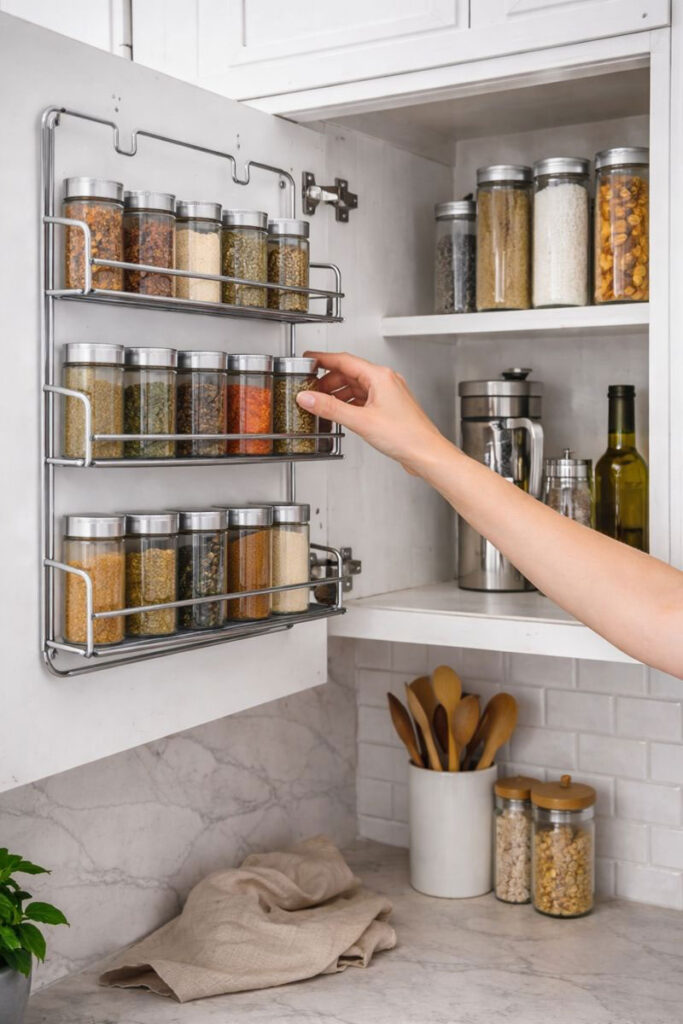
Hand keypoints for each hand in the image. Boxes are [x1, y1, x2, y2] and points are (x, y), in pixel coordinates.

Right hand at [297, 351, 447, 474]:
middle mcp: (385, 381)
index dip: (323, 359)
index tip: (308, 360)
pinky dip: (349, 403)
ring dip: (338, 393)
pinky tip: (341, 413)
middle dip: (328, 381)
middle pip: (349, 373)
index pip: (344, 360)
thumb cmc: (406, 435)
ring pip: (356, 387)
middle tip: (311, 390)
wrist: (426, 453)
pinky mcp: (388, 408)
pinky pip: (363, 399)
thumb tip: (308, 398)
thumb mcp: (361, 421)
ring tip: (322, 403)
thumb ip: (330, 408)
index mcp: (380, 376)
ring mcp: (388, 395)